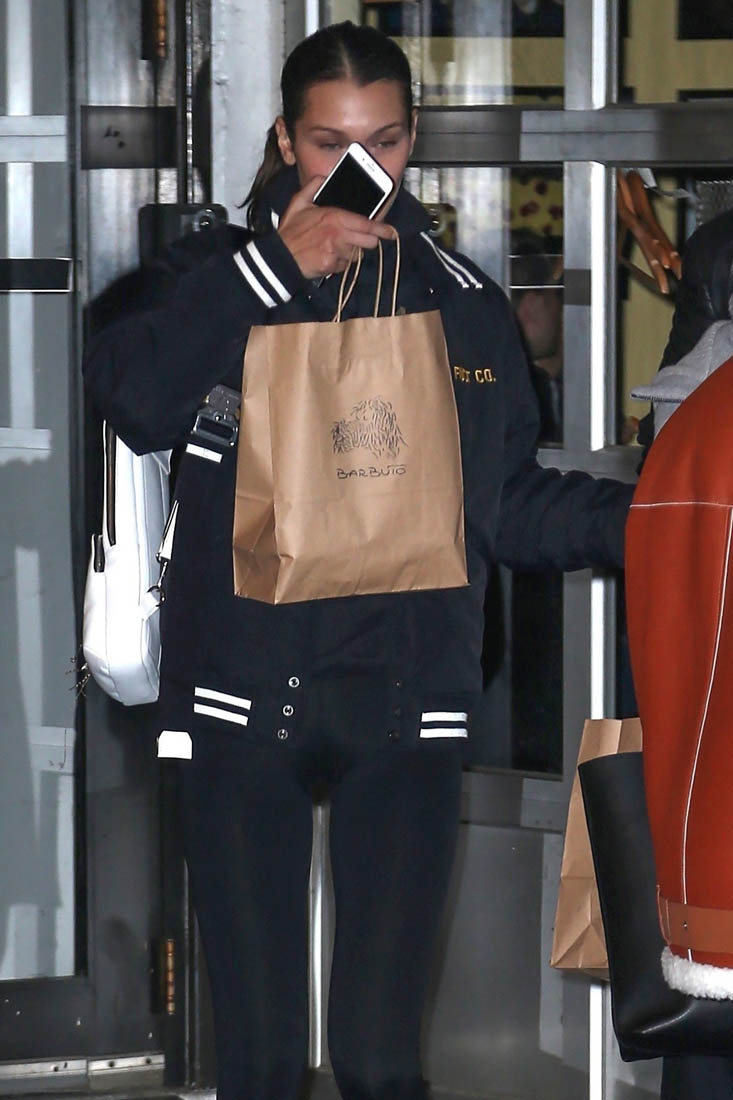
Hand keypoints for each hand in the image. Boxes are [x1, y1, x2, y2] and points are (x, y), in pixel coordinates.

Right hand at [278, 176, 396, 279]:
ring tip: (333, 248)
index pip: (366, 224)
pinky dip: (339, 263)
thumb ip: (312, 187)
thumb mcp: (298, 203)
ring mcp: (336, 251)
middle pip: (368, 242)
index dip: (382, 230)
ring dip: (349, 253)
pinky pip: (344, 266)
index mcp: (334, 217)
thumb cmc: (290, 232)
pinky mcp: (332, 265)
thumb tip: (321, 177)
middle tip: (357, 241)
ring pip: (356, 255)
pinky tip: (327, 257)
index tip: (391, 233)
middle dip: (366, 242)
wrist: (280, 257)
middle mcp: (339, 234)